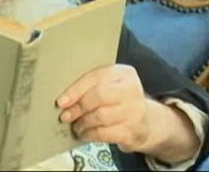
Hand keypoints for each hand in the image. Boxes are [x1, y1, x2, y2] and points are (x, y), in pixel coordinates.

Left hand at [56, 65, 198, 162]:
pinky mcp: (133, 131)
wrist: (147, 122)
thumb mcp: (111, 86)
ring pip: (100, 116)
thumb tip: (64, 99)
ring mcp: (135, 111)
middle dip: (78, 107)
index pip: (96, 77)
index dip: (75, 89)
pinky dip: (90, 134)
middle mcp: (132, 89)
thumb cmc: (120, 101)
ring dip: (82, 123)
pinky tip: (84, 134)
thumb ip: (92, 86)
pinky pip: (105, 133)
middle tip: (65, 116)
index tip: (61, 101)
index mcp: (124, 73)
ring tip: (75, 126)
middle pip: (98, 96)